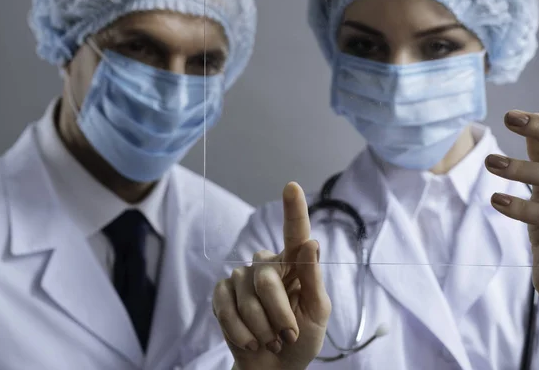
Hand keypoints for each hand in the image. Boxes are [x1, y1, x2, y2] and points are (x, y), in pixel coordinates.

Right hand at [213, 182, 330, 369]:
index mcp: (295, 265)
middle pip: (266, 278)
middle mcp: (267, 265)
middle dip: (277, 314)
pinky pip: (225, 308)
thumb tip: (312, 242)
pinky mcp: (222, 294)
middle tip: (287, 336)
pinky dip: (240, 332)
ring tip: (271, 341)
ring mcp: (242, 278)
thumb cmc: (301, 339)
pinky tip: (250, 340)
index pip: (295, 233)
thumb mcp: (316, 312)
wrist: (274, 368)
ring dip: (261, 328)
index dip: (293, 210)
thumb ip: (312, 279)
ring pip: (246, 297)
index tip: (291, 186)